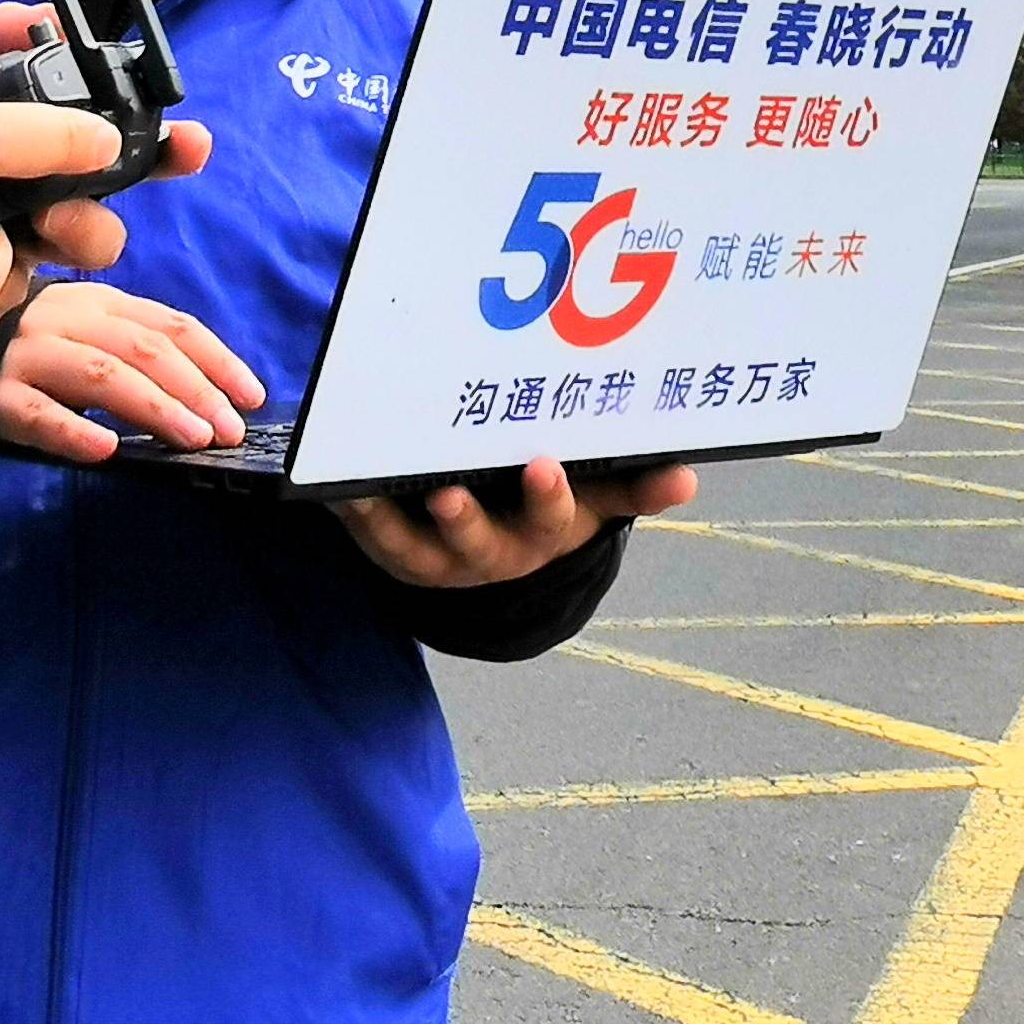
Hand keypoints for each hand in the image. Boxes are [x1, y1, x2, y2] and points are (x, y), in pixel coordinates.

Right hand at [0, 284, 270, 461]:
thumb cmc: (36, 360)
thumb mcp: (88, 340)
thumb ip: (138, 355)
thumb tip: (211, 400)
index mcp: (99, 302)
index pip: (171, 325)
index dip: (218, 360)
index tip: (251, 397)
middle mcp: (66, 318)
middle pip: (143, 348)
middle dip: (196, 389)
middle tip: (227, 429)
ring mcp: (28, 354)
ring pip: (101, 375)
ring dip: (154, 407)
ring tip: (191, 438)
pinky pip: (38, 412)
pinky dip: (74, 430)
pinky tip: (105, 450)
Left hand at [333, 456, 697, 588]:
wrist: (506, 557)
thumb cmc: (551, 507)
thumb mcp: (596, 500)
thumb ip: (636, 486)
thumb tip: (689, 479)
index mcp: (546, 533)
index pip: (554, 517)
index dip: (549, 496)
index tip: (542, 465)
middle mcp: (494, 553)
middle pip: (479, 541)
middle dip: (464, 519)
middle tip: (447, 491)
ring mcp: (442, 558)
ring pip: (419, 547)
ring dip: (392, 521)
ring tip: (367, 490)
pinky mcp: (398, 554)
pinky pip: (373, 539)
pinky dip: (354, 515)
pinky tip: (335, 487)